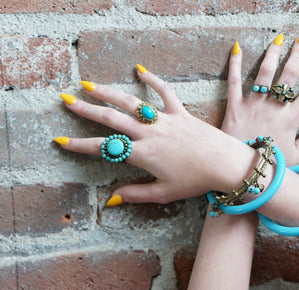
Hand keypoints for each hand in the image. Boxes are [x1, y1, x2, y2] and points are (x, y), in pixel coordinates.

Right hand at [56, 68, 255, 203]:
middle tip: (66, 100)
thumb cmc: (196, 181)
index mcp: (142, 155)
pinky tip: (140, 70)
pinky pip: (165, 93)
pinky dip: (153, 80)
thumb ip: (136, 194)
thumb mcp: (164, 193)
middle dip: (86, 109)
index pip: (103, 149)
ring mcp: (165, 120)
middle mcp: (149, 134)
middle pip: (111, 119)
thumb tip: (111, 199)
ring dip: (109, 92)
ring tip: (90, 84)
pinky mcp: (181, 113)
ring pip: (131, 103)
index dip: (79, 145)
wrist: (225, 164)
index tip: (60, 141)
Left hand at [222, 33, 298, 165]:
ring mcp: (254, 105)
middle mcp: (274, 108)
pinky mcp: (235, 107)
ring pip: (264, 73)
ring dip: (273, 54)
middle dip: (297, 55)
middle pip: (289, 76)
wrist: (243, 173)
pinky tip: (237, 48)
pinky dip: (234, 64)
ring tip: (278, 39)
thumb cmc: (272, 166)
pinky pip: (234, 82)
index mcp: (291, 119)